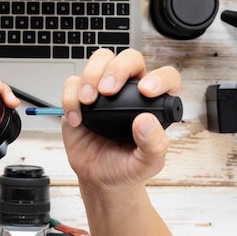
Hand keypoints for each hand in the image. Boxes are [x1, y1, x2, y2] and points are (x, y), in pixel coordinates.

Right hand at [61, 48, 180, 191]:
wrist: (98, 176)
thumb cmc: (126, 167)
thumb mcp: (147, 164)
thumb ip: (153, 145)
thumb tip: (146, 122)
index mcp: (153, 103)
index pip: (165, 77)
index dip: (159, 78)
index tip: (147, 91)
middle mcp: (130, 91)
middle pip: (129, 59)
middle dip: (118, 69)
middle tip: (108, 91)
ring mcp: (104, 90)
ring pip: (101, 59)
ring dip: (92, 75)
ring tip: (88, 102)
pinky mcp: (80, 96)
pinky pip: (73, 82)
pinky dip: (70, 97)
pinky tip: (77, 119)